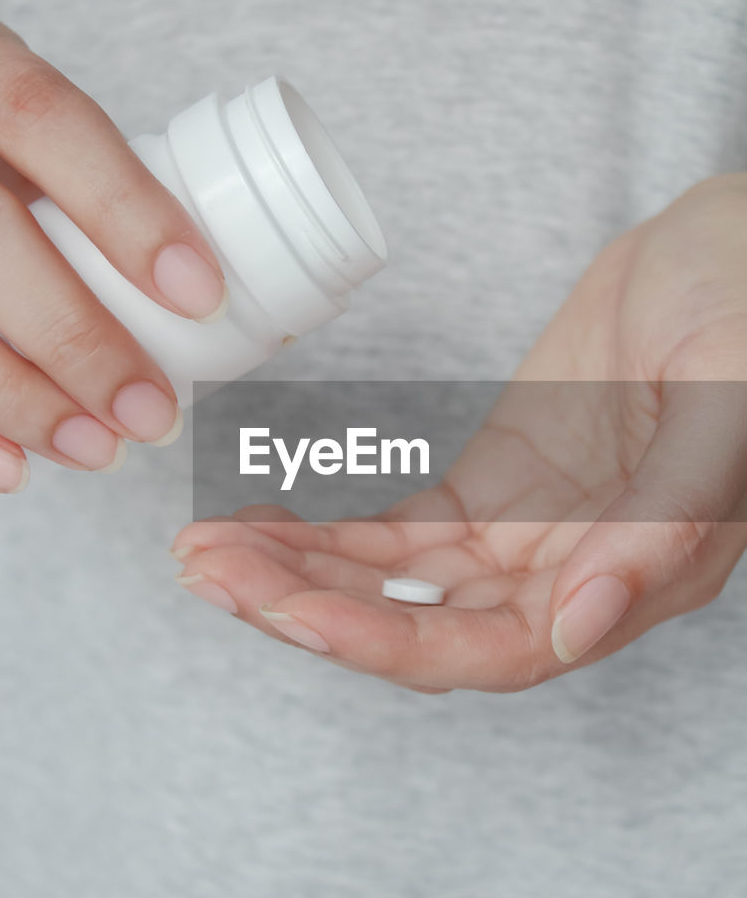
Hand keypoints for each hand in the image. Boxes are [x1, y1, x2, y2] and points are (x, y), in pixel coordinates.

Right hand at [0, 6, 226, 490]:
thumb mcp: (37, 126)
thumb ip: (116, 191)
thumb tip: (261, 310)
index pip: (45, 118)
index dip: (125, 209)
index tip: (201, 296)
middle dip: (69, 333)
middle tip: (148, 410)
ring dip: (9, 396)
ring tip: (96, 450)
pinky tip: (8, 465)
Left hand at [170, 173, 746, 691]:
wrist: (730, 246)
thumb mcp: (727, 406)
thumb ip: (663, 526)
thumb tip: (572, 629)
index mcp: (636, 579)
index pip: (490, 651)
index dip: (383, 640)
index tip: (286, 608)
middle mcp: (569, 579)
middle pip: (419, 627)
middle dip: (308, 606)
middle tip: (207, 567)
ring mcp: (523, 536)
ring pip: (393, 584)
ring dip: (298, 571)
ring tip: (202, 545)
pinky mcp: (490, 489)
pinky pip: (394, 531)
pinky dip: (324, 532)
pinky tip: (256, 520)